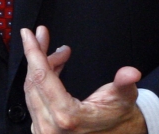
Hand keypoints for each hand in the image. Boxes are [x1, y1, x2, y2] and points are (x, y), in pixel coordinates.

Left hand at [21, 26, 146, 133]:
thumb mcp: (124, 98)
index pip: (41, 77)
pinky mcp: (43, 131)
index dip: (33, 52)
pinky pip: (35, 100)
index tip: (27, 34)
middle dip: (37, 54)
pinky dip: (42, 82)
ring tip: (59, 53)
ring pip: (33, 90)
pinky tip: (52, 68)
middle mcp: (50, 127)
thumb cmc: (119, 119)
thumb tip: (131, 73)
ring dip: (41, 67)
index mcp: (67, 117)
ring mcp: (45, 131)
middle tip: (42, 35)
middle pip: (34, 81)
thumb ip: (124, 83)